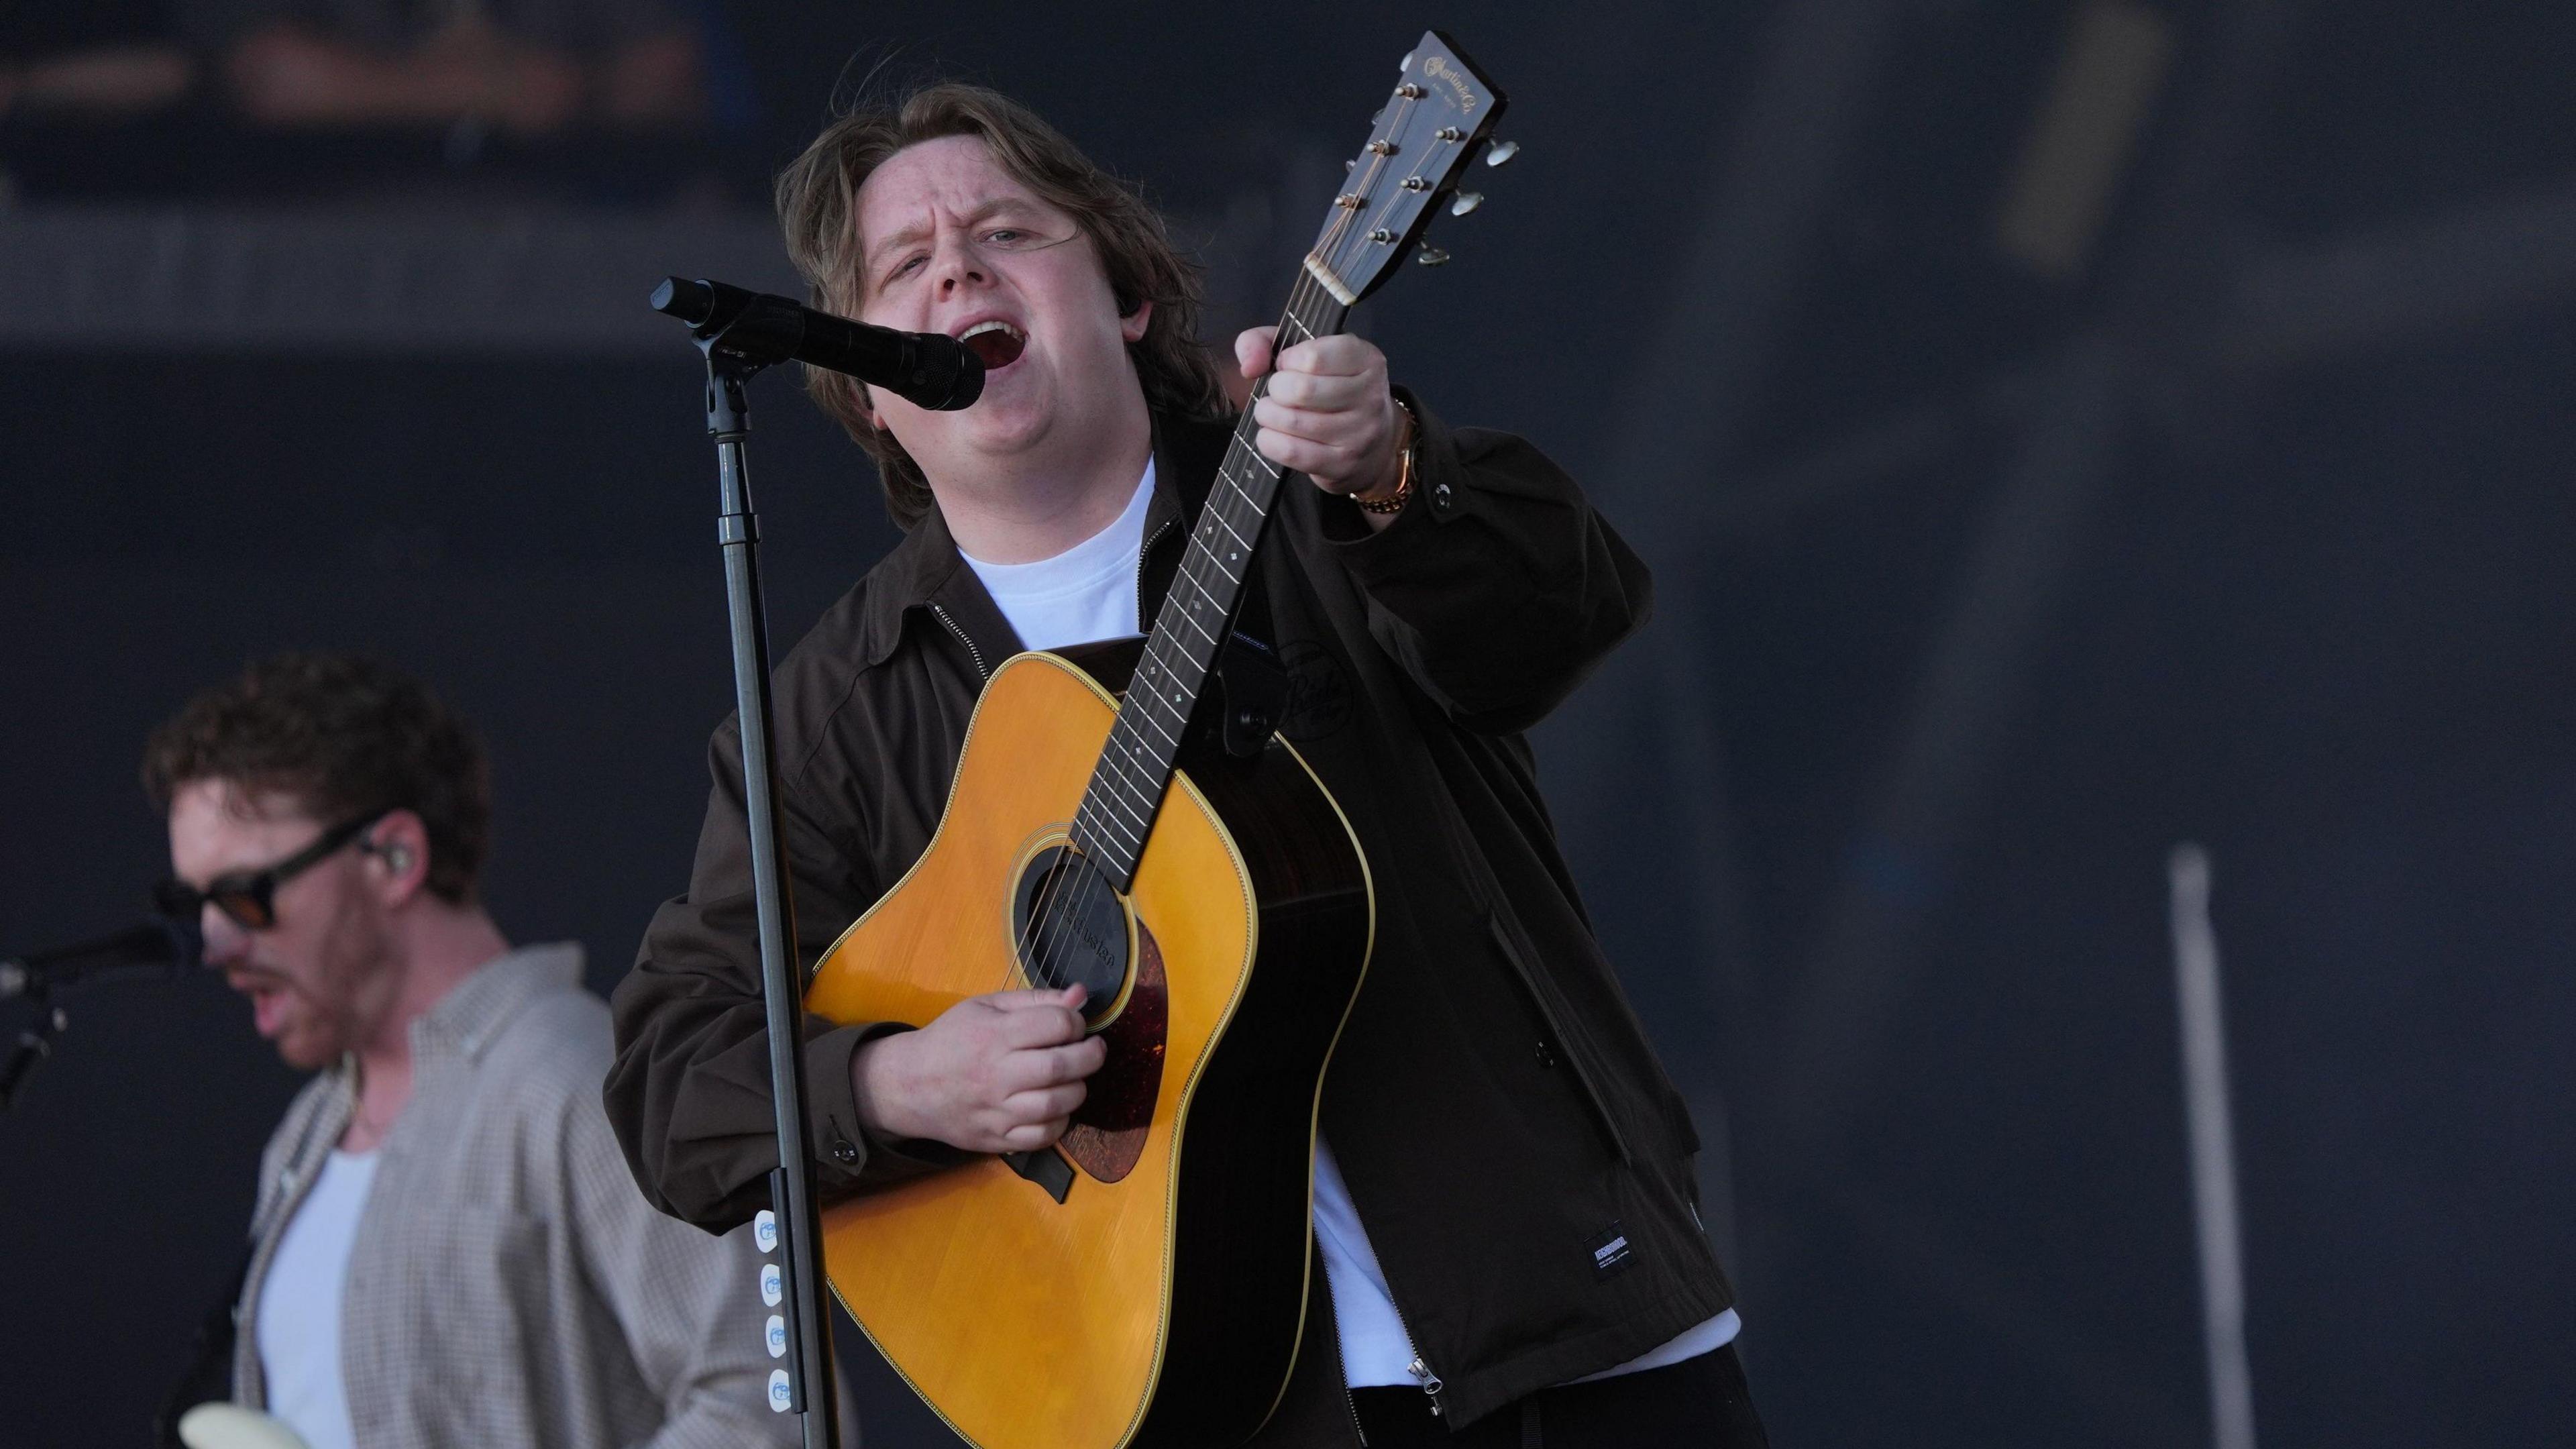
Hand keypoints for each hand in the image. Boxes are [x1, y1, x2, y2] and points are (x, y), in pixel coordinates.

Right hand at [851, 987, 1106, 1152]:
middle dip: (1089, 1056)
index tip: (1075, 1025)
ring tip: (1074, 1078)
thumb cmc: (952, 1038)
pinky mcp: (996, 1139)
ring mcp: (996, 1111)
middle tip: (1092, 1050)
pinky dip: (1059, 1122)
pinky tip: (1056, 1107)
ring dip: (1077, 1090)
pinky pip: (1042, 1137)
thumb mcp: (986, 1007)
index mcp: (994, 1034)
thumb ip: (1035, 1000)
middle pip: (1060, 1067)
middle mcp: (996, 1074)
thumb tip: (1081, 996)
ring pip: (1055, 1105)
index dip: (1076, 1022)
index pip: (1055, 1025)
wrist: (909, 1085)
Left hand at [1235, 328, 1406, 500]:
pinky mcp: (1342, 464)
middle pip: (1300, 390)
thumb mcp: (1305, 352)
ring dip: (1268, 415)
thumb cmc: (1330, 390)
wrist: (1372, 446)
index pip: (1312, 357)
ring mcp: (1359, 433)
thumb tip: (1249, 366)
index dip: (1287, 360)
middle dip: (1275, 390)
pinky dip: (1269, 441)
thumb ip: (1263, 342)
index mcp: (1366, 359)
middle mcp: (1370, 395)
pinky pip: (1291, 451)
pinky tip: (1273, 434)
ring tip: (1272, 412)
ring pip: (1292, 421)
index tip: (1288, 366)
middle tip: (1279, 393)